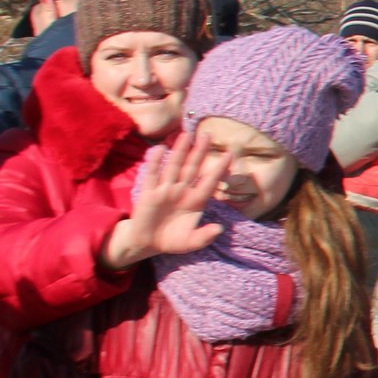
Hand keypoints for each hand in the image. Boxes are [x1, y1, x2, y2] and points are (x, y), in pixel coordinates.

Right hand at [100, 130, 230, 270]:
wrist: (147, 243)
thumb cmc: (172, 240)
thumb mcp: (190, 242)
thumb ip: (204, 236)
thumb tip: (219, 230)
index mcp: (195, 201)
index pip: (209, 182)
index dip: (218, 169)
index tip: (229, 155)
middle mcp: (182, 191)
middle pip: (192, 168)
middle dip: (199, 151)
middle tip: (207, 134)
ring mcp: (165, 190)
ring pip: (174, 166)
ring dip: (179, 151)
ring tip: (186, 134)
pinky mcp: (149, 193)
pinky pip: (153, 174)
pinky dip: (156, 162)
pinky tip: (161, 149)